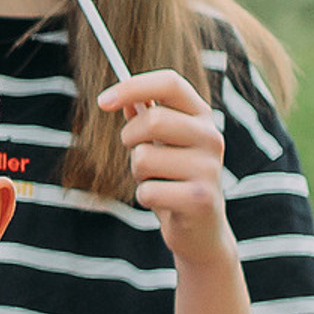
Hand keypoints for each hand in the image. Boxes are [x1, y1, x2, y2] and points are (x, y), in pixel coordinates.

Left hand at [96, 70, 231, 263]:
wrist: (201, 230)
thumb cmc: (175, 180)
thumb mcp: (161, 144)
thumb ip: (145, 117)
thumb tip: (121, 98)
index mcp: (201, 116)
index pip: (170, 83)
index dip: (133, 86)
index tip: (102, 101)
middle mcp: (211, 137)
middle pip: (153, 119)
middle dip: (129, 138)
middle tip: (136, 153)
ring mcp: (209, 168)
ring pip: (144, 158)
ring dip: (138, 173)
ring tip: (157, 182)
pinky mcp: (201, 199)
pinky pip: (147, 190)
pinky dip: (145, 197)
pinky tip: (164, 203)